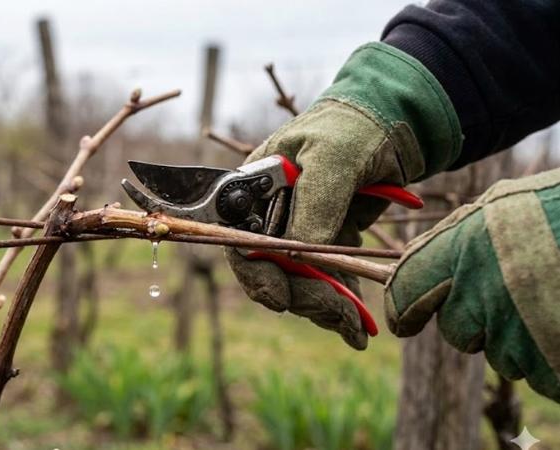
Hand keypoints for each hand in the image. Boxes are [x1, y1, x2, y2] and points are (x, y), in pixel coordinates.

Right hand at [226, 42, 460, 349]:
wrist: (392, 125)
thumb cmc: (351, 129)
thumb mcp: (333, 157)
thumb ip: (316, 202)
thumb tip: (302, 253)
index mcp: (254, 193)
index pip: (241, 242)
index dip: (256, 274)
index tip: (280, 298)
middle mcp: (269, 217)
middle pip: (269, 272)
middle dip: (301, 297)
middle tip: (337, 314)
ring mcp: (298, 232)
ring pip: (298, 284)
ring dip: (324, 308)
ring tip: (356, 327)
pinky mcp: (326, 244)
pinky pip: (326, 282)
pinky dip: (341, 304)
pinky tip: (359, 323)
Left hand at [385, 170, 559, 401]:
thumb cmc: (558, 209)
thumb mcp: (501, 208)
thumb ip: (457, 241)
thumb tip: (419, 266)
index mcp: (459, 251)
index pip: (405, 293)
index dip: (404, 309)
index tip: (406, 320)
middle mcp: (479, 293)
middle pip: (458, 333)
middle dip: (480, 323)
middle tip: (517, 296)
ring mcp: (517, 332)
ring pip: (505, 358)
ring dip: (525, 340)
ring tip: (554, 300)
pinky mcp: (552, 361)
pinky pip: (545, 378)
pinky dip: (557, 362)